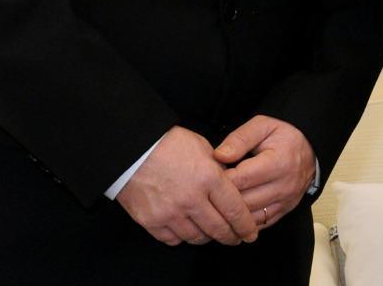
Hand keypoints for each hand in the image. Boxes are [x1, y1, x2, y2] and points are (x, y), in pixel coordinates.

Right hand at [117, 126, 257, 245]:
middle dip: (231, 236)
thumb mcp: (203, 148)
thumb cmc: (169, 144)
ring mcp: (170, 213)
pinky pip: (173, 239)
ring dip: (208, 238)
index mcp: (208, 177)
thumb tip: (230, 187)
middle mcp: (191, 199)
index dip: (245, 225)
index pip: (235, 209)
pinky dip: (183, 237)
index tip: (251, 233)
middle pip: (218, 228)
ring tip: (213, 235)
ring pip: (197, 237)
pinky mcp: (151, 221)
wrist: (132, 149)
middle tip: (236, 239)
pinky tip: (188, 231)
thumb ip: (218, 170)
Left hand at [214, 115, 315, 229]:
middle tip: (206, 193)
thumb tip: (218, 156)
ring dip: (230, 214)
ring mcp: (285, 202)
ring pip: (249, 218)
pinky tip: (229, 216)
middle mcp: (284, 186)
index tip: (206, 177)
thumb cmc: (284, 136)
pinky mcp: (284, 211)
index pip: (240, 180)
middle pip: (243, 202)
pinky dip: (243, 223)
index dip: (219, 181)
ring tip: (213, 206)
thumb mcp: (262, 126)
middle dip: (221, 200)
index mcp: (278, 163)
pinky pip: (259, 224)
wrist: (310, 148)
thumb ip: (239, 139)